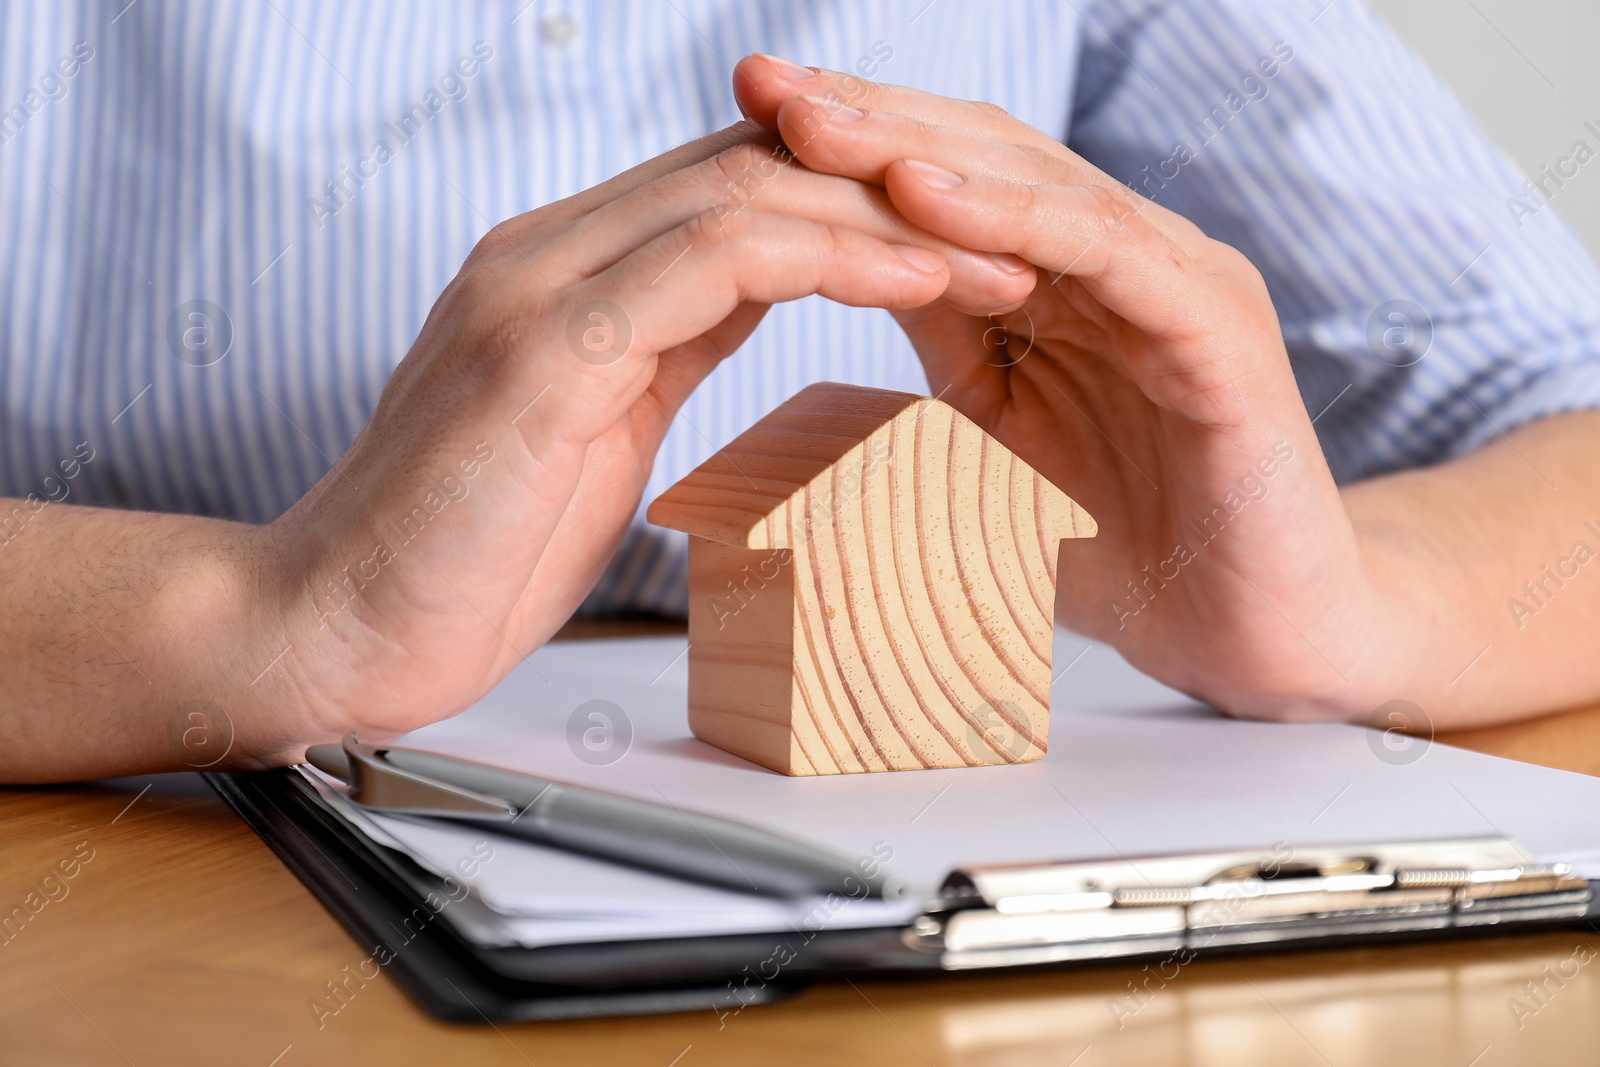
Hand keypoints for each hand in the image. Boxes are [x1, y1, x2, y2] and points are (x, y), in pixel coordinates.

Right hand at [261, 123, 1035, 756]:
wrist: (331, 629)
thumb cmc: (463, 557)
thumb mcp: (594, 434)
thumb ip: (662, 354)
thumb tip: (748, 314)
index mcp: (567, 275)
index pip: (736, 189)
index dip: (861, 205)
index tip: (967, 247)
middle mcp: (550, 255)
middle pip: (757, 166)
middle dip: (898, 195)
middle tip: (1016, 233)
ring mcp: (540, 290)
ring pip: (750, 193)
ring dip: (892, 219)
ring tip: (1003, 254)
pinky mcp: (544, 351)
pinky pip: (717, 264)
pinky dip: (832, 261)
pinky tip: (921, 284)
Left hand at [735, 58, 1389, 720]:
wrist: (1245, 633)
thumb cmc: (1121, 546)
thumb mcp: (994, 438)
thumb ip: (946, 350)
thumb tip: (848, 286)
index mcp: (1066, 282)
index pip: (947, 183)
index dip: (848, 146)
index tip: (742, 117)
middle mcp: (1121, 258)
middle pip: (982, 157)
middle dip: (865, 119)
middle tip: (759, 82)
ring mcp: (1174, 279)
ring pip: (1036, 185)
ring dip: (916, 148)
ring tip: (814, 121)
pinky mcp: (1216, 322)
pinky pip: (1103, 250)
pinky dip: (1011, 218)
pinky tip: (920, 193)